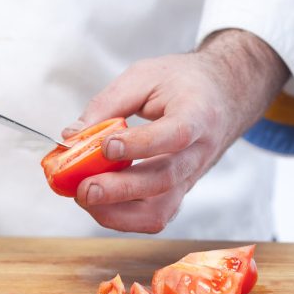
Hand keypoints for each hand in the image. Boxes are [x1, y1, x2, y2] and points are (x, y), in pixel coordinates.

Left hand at [64, 30, 288, 232]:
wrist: (221, 97)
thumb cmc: (182, 83)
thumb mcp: (145, 76)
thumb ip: (108, 104)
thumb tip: (71, 136)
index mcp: (198, 113)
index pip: (176, 134)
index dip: (141, 144)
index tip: (106, 146)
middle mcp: (198, 153)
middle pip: (164, 180)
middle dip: (120, 189)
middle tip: (84, 188)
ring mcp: (189, 179)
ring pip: (160, 210)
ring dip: (117, 212)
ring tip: (84, 198)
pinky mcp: (177, 194)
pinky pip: (152, 217)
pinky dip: (121, 217)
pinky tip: (97, 203)